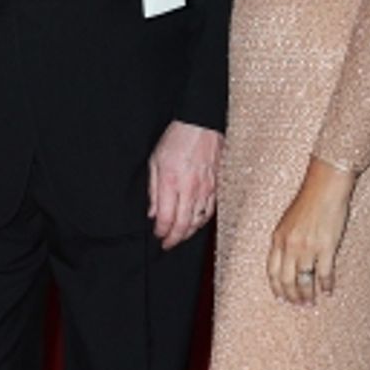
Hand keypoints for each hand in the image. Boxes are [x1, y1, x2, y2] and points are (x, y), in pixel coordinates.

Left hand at [147, 121, 222, 249]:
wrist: (200, 124)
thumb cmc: (176, 140)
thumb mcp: (154, 161)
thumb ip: (153, 191)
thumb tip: (153, 213)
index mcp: (171, 183)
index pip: (166, 219)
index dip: (161, 232)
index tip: (157, 236)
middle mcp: (190, 189)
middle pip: (183, 225)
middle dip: (174, 239)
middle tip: (167, 244)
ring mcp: (205, 189)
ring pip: (198, 221)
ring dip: (188, 233)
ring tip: (180, 237)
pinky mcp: (216, 186)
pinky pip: (210, 211)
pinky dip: (201, 221)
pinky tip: (195, 223)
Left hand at [267, 157, 355, 304]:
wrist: (325, 185)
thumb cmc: (309, 199)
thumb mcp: (288, 220)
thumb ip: (286, 239)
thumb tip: (288, 259)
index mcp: (278, 238)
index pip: (272, 271)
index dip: (276, 287)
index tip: (281, 298)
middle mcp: (289, 245)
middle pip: (286, 280)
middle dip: (292, 296)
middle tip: (298, 306)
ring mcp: (307, 247)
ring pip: (304, 280)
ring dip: (308, 295)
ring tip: (312, 303)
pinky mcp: (326, 247)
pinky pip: (324, 273)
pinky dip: (326, 285)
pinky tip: (329, 291)